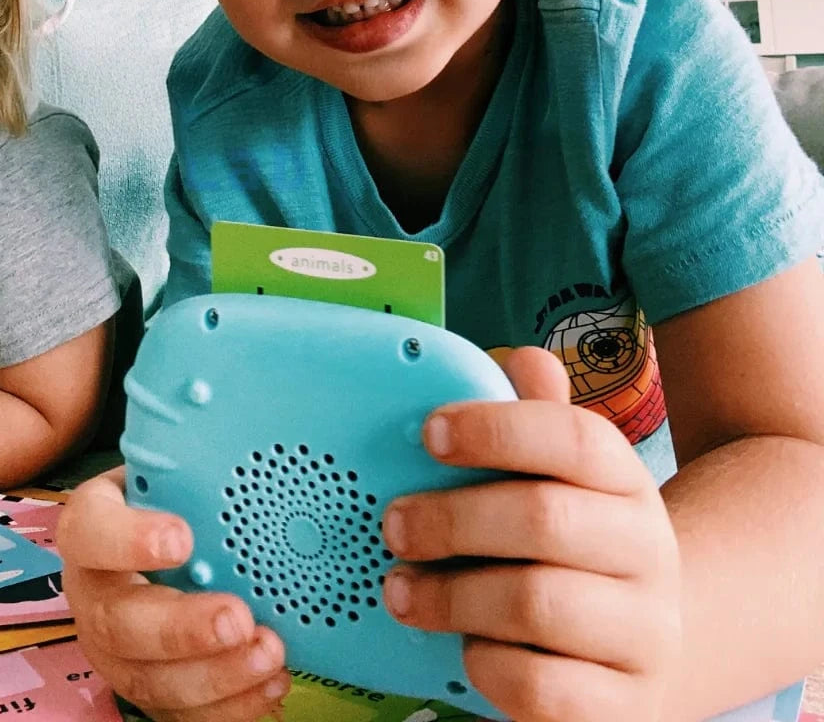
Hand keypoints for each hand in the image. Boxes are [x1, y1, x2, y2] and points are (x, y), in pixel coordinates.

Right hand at [59, 467, 291, 721]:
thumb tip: (260, 423)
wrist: (157, 537)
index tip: (183, 538)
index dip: (129, 541)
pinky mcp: (148, 688)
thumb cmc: (171, 496)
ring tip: (269, 655)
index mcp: (91, 528)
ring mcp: (116, 650)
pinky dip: (228, 710)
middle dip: (181, 630)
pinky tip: (272, 687)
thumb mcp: (172, 465)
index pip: (90, 532)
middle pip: (118, 624)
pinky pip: (178, 715)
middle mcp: (94, 593)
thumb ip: (195, 455)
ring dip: (213, 678)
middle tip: (237, 619)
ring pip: (148, 681)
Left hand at [382, 347, 680, 721]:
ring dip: (451, 595)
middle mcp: (647, 553)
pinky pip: (541, 686)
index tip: (428, 432)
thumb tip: (519, 358)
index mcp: (625, 481)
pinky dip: (487, 663)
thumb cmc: (577, 544)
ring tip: (400, 589)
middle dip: (453, 519)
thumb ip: (538, 418)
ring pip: (536, 603)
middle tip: (394, 524)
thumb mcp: (566, 477)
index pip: (574, 439)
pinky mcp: (624, 706)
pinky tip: (464, 647)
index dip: (495, 429)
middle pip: (545, 519)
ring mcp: (643, 634)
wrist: (650, 644)